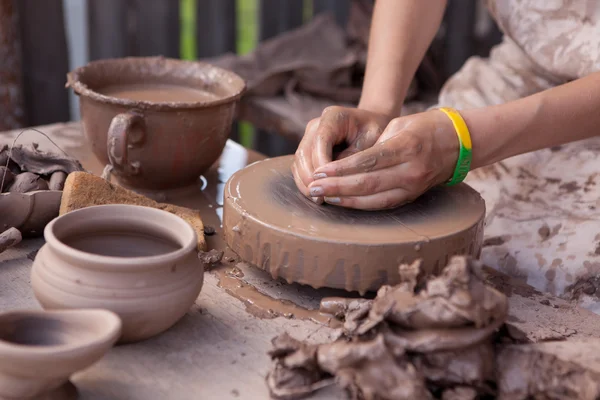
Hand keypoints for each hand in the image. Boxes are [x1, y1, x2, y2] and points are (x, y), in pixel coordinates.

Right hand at [292, 106, 392, 202]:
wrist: (372, 127)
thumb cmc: (376, 133)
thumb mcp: (373, 142)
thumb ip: (354, 158)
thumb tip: (335, 178)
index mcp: (333, 117)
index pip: (320, 140)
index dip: (321, 163)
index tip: (328, 184)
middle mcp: (316, 125)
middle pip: (304, 152)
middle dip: (310, 176)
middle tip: (320, 197)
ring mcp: (309, 137)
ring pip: (298, 161)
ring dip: (305, 182)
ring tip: (317, 199)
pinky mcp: (308, 149)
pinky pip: (300, 167)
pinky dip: (304, 182)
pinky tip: (315, 195)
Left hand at [306, 110, 459, 209]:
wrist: (459, 142)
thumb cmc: (425, 127)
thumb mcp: (400, 125)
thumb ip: (375, 143)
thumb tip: (347, 162)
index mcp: (407, 147)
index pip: (368, 161)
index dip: (341, 169)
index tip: (320, 171)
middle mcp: (411, 170)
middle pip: (367, 183)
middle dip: (337, 187)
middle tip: (313, 187)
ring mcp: (412, 186)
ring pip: (373, 199)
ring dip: (345, 199)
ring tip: (322, 197)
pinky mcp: (411, 196)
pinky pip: (382, 204)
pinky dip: (360, 205)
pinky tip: (342, 202)